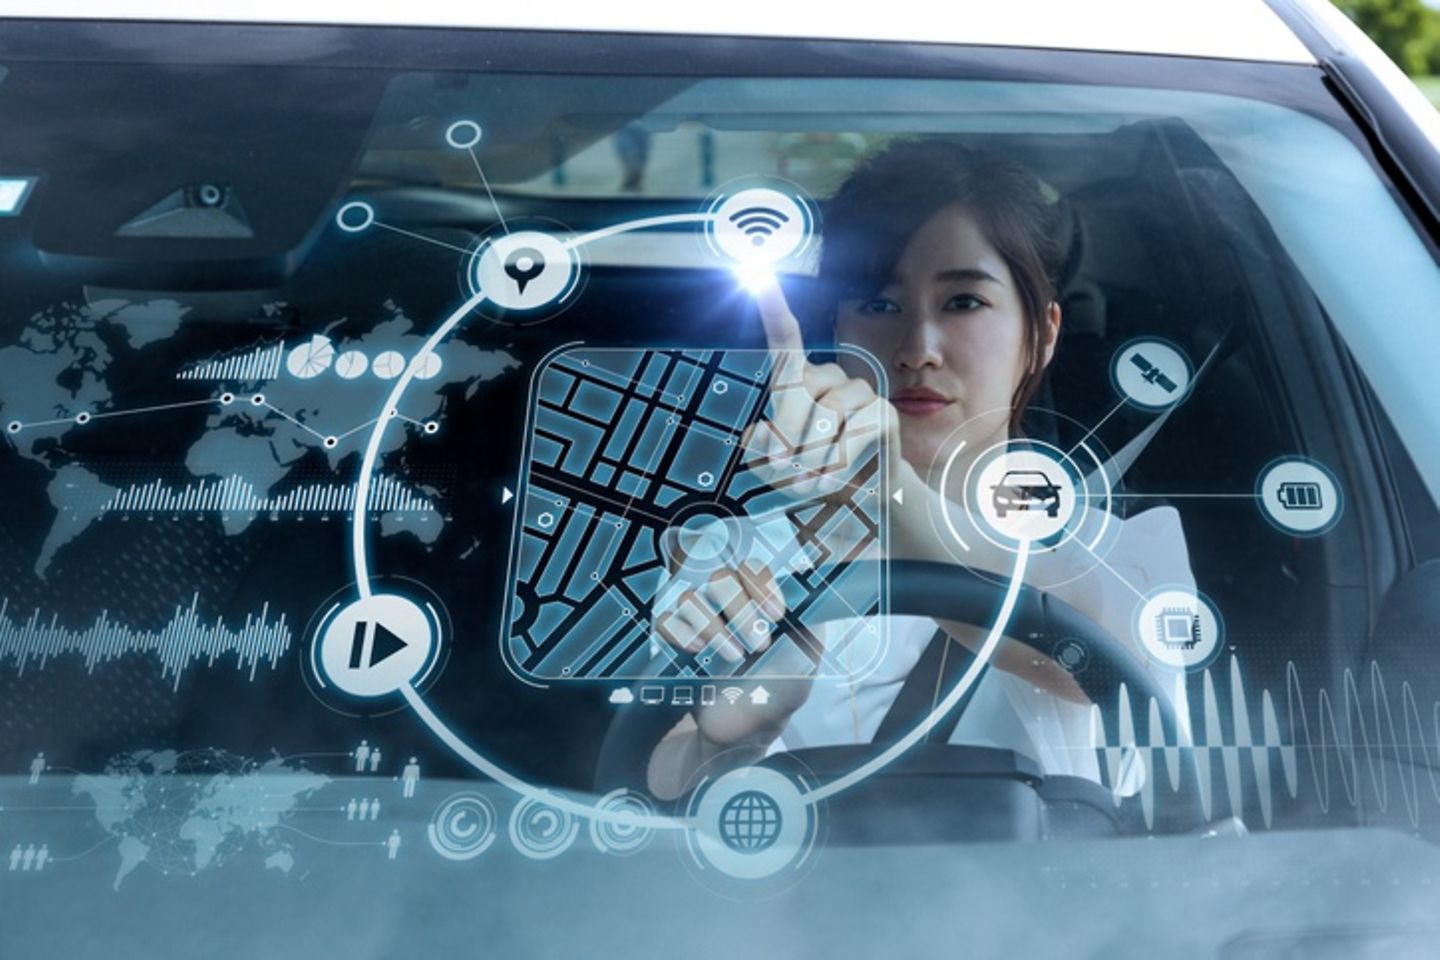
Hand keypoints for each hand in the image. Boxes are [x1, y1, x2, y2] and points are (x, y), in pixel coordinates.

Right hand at [653, 543, 813, 745]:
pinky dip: (680, 631)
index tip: (775, 615)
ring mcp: (701, 621)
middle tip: (757, 645)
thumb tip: (812, 594)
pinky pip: (666, 620)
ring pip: (691, 597)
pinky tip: (697, 651)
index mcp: (760, 601)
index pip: (753, 569)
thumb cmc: (779, 694)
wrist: (745, 732)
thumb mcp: (805, 663)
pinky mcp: (677, 641)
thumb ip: (810, 629)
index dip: (761, 585)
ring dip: (711, 625)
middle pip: (721, 578)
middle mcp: (729, 604)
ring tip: (731, 656)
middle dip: (740, 609)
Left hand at [744, 275, 899, 501]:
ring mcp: (858, 390)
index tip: (759, 278)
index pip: (785, 342)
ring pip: (824, 415)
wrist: (864, 498)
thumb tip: (757, 432)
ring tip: (814, 481)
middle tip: (785, 473)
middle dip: (786, 437)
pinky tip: (836, 477)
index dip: (773, 310)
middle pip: (795, 393)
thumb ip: (760, 451)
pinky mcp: (883, 411)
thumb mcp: (777, 469)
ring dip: (814, 456)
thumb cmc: (815, 474)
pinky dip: (839, 460)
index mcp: (799, 382)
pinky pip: (854, 430)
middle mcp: (828, 377)